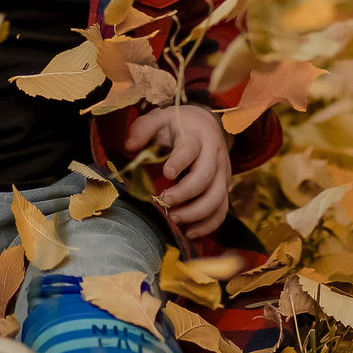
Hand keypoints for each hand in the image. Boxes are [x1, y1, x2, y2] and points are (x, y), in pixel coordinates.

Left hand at [123, 104, 231, 234]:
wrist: (208, 124)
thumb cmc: (178, 124)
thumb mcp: (159, 118)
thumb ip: (143, 129)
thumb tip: (129, 147)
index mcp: (196, 136)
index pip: (191, 148)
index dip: (180, 161)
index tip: (167, 172)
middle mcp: (214, 155)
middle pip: (207, 177)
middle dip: (186, 193)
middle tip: (164, 201)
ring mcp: (223, 174)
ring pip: (218, 198)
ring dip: (197, 213)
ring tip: (174, 219)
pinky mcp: (224, 189)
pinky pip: (222, 211)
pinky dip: (208, 225)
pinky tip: (189, 233)